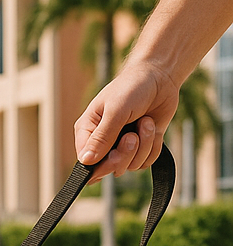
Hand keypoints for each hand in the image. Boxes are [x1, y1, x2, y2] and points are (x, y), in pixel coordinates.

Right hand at [74, 60, 179, 180]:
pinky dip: (153, 146)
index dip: (101, 164)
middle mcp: (102, 141)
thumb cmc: (132, 88)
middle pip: (109, 168)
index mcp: (87, 131)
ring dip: (143, 145)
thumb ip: (101, 137)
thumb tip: (85, 161)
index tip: (114, 154)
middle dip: (125, 154)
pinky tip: (152, 127)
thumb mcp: (115, 111)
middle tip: (132, 136)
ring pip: (130, 165)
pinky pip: (146, 161)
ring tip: (145, 122)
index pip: (86, 161)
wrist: (160, 78)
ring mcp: (122, 145)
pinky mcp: (142, 146)